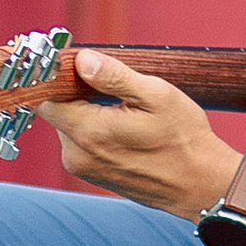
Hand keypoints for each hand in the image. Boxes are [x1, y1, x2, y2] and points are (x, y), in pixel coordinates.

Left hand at [48, 51, 243, 216]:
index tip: (71, 62)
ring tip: (123, 109)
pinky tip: (122, 126)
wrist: (199, 185)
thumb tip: (82, 60)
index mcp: (89, 132)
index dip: (54, 76)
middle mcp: (77, 154)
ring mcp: (82, 167)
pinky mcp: (91, 173)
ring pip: (68, 124)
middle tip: (108, 82)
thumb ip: (115, 77)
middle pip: (56, 110)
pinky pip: (80, 141)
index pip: (45, 97)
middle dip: (75, 91)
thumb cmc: (184, 140)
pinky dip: (94, 128)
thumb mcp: (156, 96)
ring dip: (86, 110)